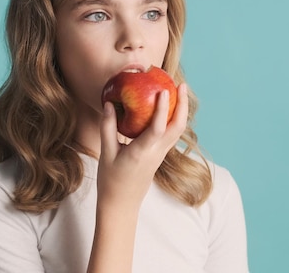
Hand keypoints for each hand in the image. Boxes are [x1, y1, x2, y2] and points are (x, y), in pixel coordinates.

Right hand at [96, 83, 188, 211]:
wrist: (122, 203)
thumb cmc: (111, 180)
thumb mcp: (106, 153)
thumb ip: (108, 128)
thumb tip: (109, 104)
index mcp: (142, 153)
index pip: (158, 129)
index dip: (162, 109)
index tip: (163, 90)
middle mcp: (156, 153)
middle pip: (178, 127)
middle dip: (182, 105)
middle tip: (180, 85)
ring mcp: (161, 155)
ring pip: (178, 131)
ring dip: (181, 111)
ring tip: (179, 91)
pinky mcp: (160, 155)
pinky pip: (172, 134)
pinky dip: (174, 119)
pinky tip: (170, 108)